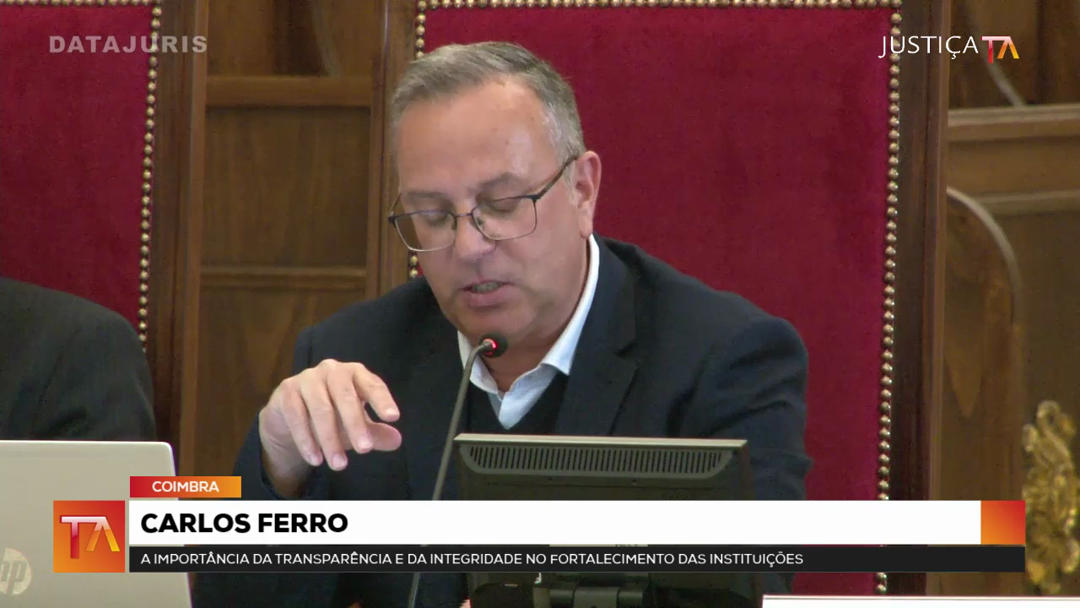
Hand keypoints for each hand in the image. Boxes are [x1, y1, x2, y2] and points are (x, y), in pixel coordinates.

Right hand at [258, 359, 401, 494]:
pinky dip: (306, 440)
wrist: (289, 415)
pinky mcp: (287, 391)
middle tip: (365, 450)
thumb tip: (396, 441)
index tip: (393, 417)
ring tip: (339, 465)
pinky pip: (297, 416)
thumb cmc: (332, 415)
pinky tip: (315, 460)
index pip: (372, 385)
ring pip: (321, 409)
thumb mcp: (356, 425)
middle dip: (355, 425)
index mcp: (355, 373)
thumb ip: (375, 432)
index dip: (382, 400)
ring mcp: (307, 378)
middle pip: (346, 397)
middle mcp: (332, 370)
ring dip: (330, 439)